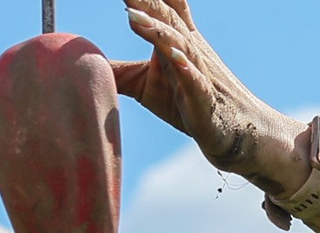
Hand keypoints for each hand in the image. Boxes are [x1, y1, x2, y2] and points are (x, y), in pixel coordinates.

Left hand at [113, 0, 298, 190]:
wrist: (238, 133)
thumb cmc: (191, 105)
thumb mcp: (146, 87)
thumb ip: (118, 72)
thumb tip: (81, 64)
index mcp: (175, 40)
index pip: (161, 5)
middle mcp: (189, 48)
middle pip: (166, 16)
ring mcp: (198, 72)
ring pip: (177, 44)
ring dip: (155, 29)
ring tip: (131, 15)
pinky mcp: (204, 100)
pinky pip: (195, 81)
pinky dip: (186, 68)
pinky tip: (174, 58)